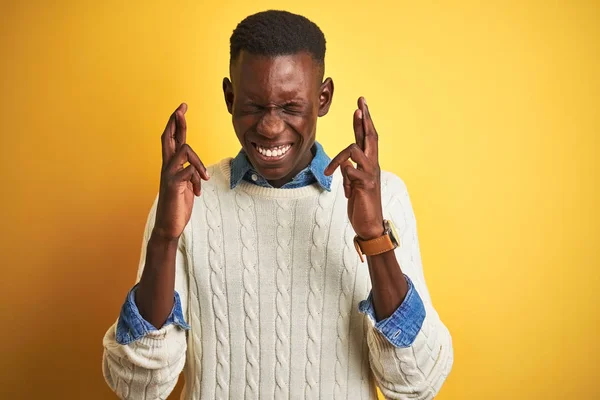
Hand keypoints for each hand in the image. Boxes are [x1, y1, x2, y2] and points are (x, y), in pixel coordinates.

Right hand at [153, 103, 208, 240]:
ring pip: (185, 151)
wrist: (170, 225)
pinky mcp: (172, 185)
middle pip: (168, 137)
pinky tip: (198, 192)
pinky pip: (188, 171)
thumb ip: (191, 174)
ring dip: (199, 163)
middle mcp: (166, 166)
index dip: (176, 123)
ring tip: (204, 179)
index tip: (182, 107)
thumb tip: (198, 169)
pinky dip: (197, 179)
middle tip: (182, 107)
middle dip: (176, 121)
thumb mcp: (188, 185)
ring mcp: (168, 175)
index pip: (172, 139)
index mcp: (171, 165)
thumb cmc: (178, 204)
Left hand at [325, 97, 383, 239]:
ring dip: (338, 158)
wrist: (370, 225)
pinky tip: (345, 190)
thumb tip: (344, 165)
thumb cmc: (361, 204)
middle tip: (360, 103)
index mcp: (368, 164)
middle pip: (370, 136)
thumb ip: (350, 171)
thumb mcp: (352, 184)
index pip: (366, 137)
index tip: (360, 104)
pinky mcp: (365, 185)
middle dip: (364, 119)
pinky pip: (351, 171)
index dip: (363, 120)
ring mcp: (370, 174)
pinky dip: (344, 175)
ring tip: (329, 173)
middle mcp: (372, 165)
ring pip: (354, 151)